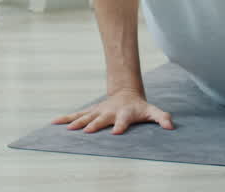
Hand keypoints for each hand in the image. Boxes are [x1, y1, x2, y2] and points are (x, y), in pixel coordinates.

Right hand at [52, 90, 174, 134]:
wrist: (126, 93)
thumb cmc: (139, 107)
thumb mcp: (152, 111)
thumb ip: (161, 117)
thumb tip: (171, 126)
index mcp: (125, 113)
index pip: (124, 120)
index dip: (121, 126)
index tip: (117, 132)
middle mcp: (109, 112)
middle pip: (101, 119)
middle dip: (94, 125)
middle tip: (86, 131)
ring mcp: (98, 111)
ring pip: (85, 116)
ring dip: (76, 122)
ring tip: (67, 129)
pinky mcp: (90, 112)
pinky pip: (76, 115)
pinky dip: (65, 118)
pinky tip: (53, 123)